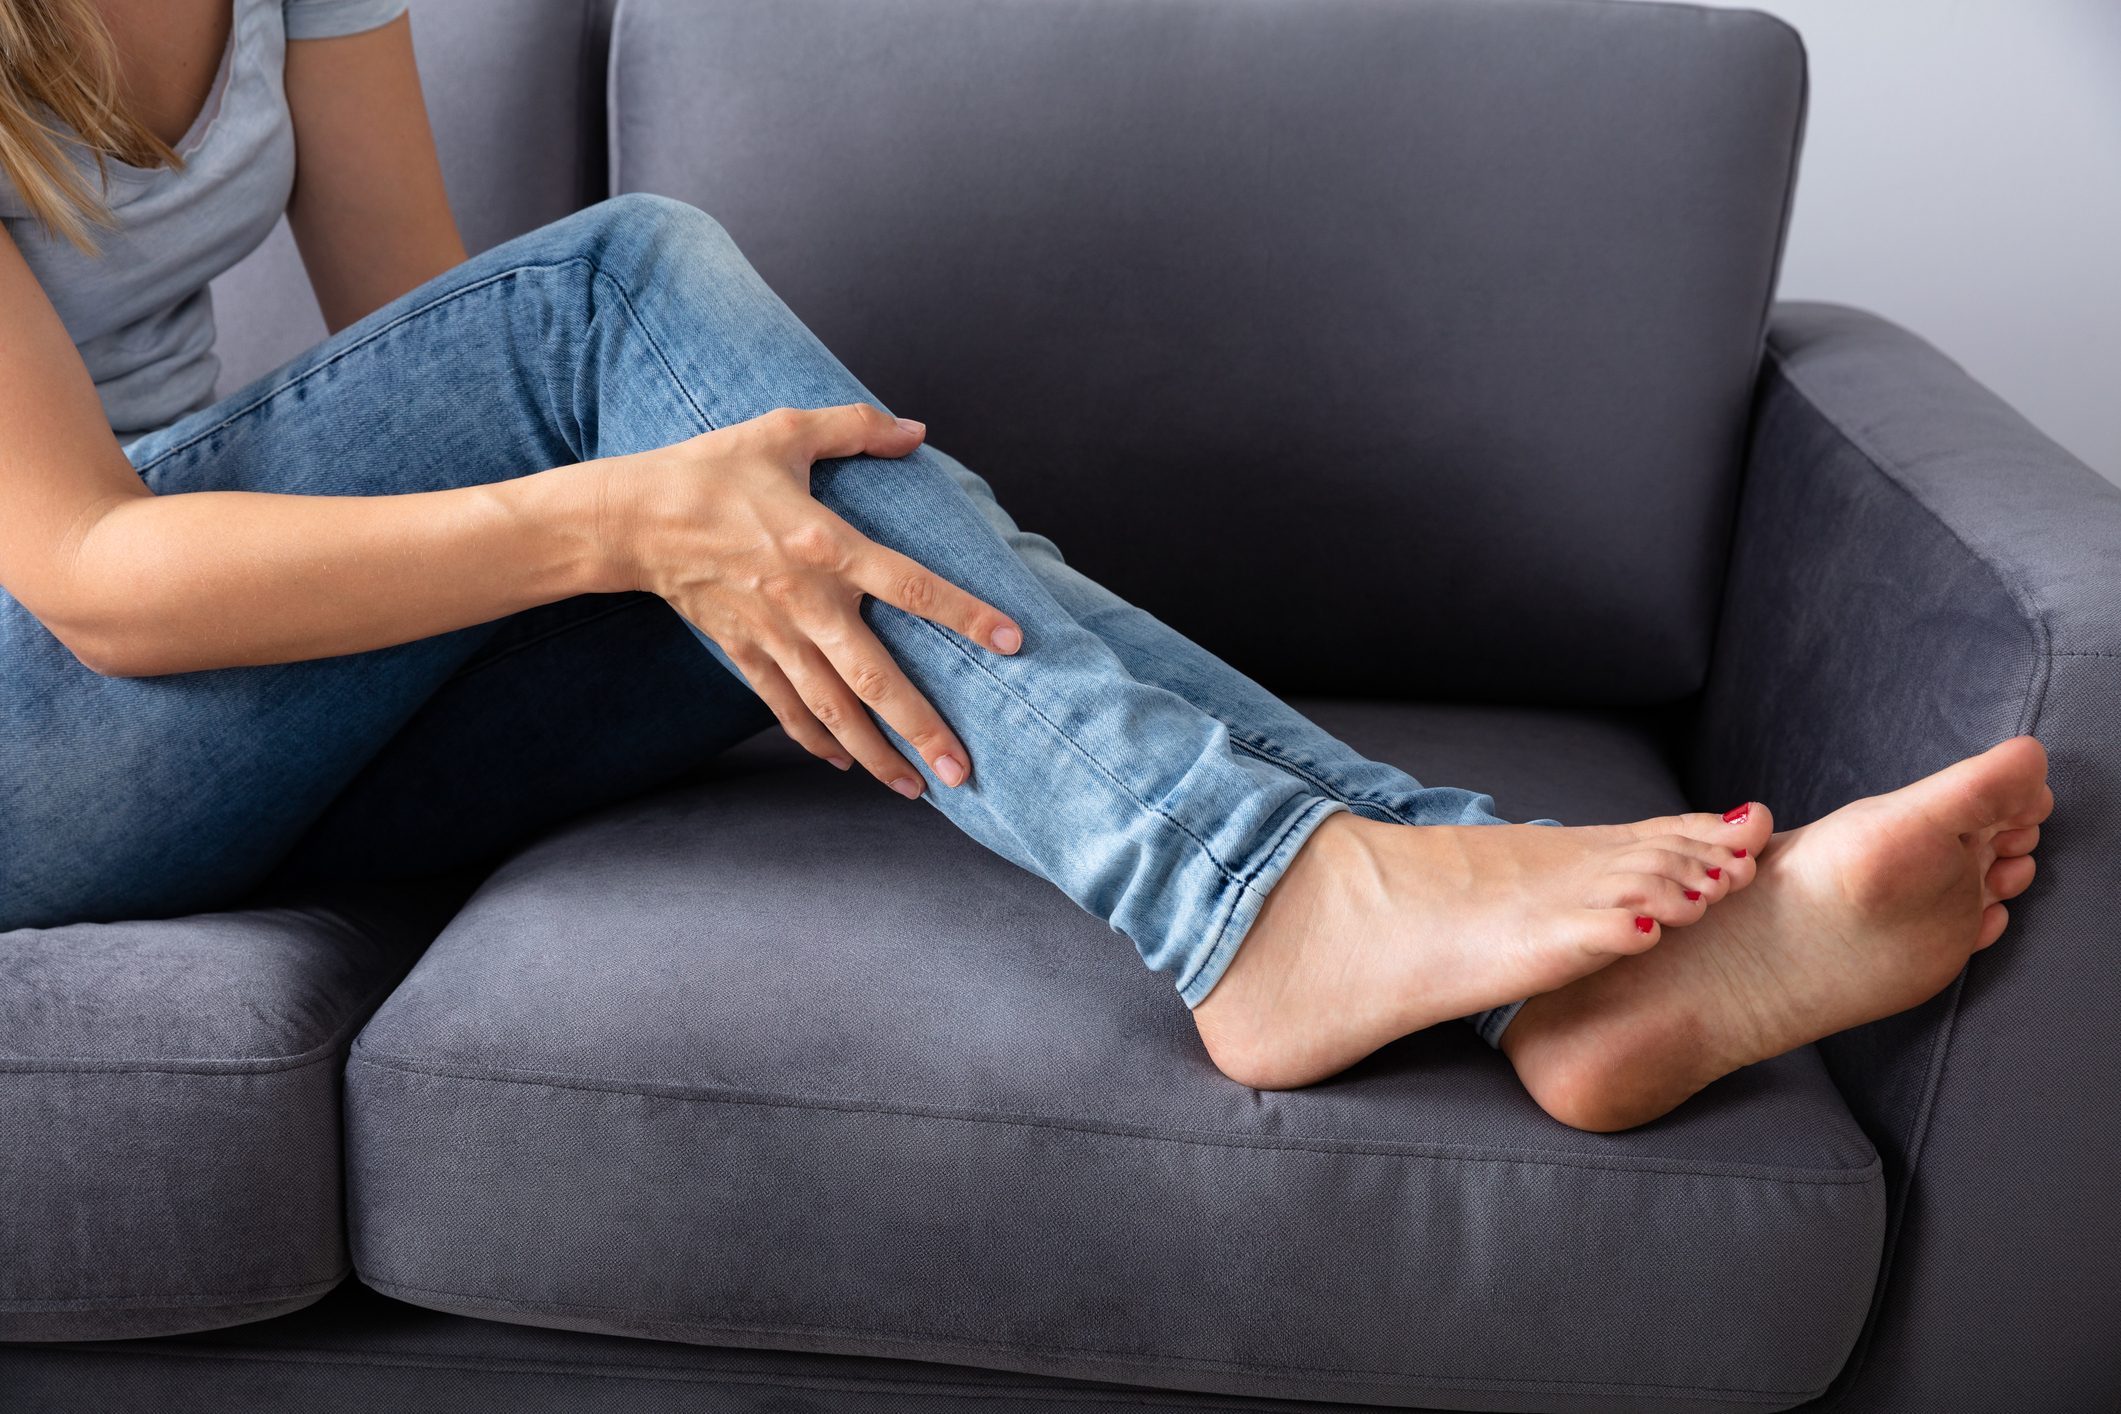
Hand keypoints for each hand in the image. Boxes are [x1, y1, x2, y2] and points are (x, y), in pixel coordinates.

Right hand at [598, 404, 1021, 797]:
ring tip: (918, 789)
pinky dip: (817, 740)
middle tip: (964, 771)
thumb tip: (917, 431)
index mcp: (826, 546)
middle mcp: (806, 603)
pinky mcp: (745, 654)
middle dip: (922, 729)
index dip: (965, 615)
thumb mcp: (785, 430)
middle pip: (875, 679)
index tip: (1012, 643)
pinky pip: (786, 708)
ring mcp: (774, 637)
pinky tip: (846, 764)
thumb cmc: (710, 470)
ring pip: (834, 710)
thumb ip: (856, 429)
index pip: (912, 586)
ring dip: (877, 755)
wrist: (631, 520)